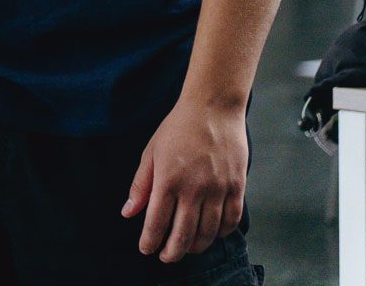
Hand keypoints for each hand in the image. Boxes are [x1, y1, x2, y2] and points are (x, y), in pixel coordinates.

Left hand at [124, 98, 247, 261]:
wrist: (212, 109)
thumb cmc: (177, 128)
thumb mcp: (150, 153)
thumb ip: (140, 186)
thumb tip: (128, 212)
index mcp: (168, 180)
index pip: (157, 222)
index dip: (150, 241)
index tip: (147, 249)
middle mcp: (194, 189)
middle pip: (184, 234)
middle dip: (173, 252)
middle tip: (166, 257)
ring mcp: (218, 189)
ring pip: (208, 232)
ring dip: (196, 246)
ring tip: (187, 248)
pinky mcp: (237, 187)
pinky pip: (231, 220)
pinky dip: (221, 233)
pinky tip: (212, 235)